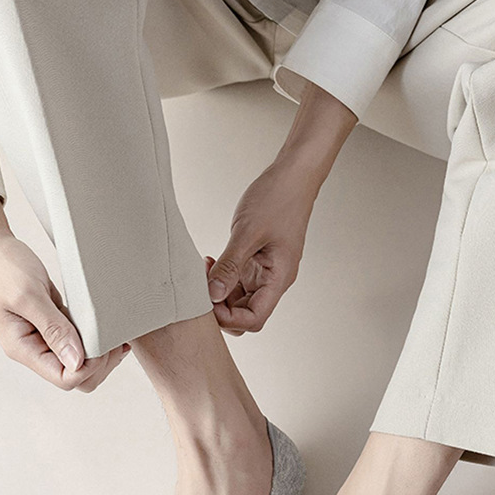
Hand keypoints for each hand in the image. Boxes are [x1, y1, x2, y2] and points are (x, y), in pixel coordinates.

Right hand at [0, 190, 128, 390]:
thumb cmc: (2, 268)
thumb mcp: (29, 296)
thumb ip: (53, 329)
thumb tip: (76, 362)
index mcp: (22, 348)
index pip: (63, 378)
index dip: (87, 367)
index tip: (102, 343)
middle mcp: (33, 347)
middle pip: (73, 377)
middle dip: (98, 365)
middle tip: (115, 340)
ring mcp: (42, 335)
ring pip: (77, 361)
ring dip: (99, 352)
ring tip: (117, 333)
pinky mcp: (51, 321)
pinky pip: (76, 339)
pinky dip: (93, 337)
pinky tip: (107, 326)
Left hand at [205, 160, 317, 334]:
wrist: (292, 175)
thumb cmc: (278, 199)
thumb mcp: (247, 232)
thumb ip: (229, 266)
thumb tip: (212, 295)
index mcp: (279, 278)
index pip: (254, 319)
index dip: (229, 318)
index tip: (208, 301)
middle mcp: (274, 279)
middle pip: (245, 313)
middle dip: (220, 306)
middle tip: (202, 285)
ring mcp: (265, 270)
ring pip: (239, 297)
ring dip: (219, 290)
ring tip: (204, 269)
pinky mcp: (257, 259)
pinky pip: (238, 279)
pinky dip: (223, 276)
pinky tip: (211, 262)